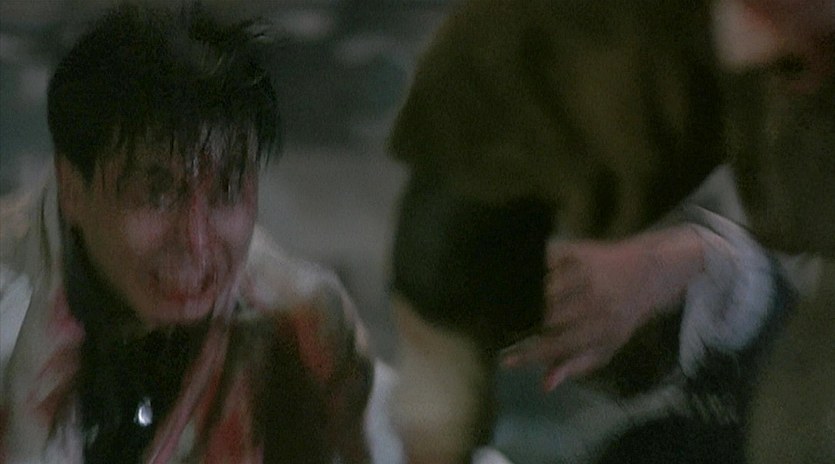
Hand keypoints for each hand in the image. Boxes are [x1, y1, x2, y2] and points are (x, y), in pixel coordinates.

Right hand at [502, 226, 703, 391]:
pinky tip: (542, 273)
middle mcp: (596, 301)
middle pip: (547, 316)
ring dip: (536, 295)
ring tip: (539, 299)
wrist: (651, 272)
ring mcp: (587, 273)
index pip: (557, 346)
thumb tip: (545, 386)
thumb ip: (575, 365)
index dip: (529, 354)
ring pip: (544, 288)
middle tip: (527, 324)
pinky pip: (547, 262)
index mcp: (603, 329)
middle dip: (534, 323)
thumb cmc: (623, 315)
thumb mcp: (607, 346)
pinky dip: (540, 267)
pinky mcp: (581, 251)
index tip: (506, 360)